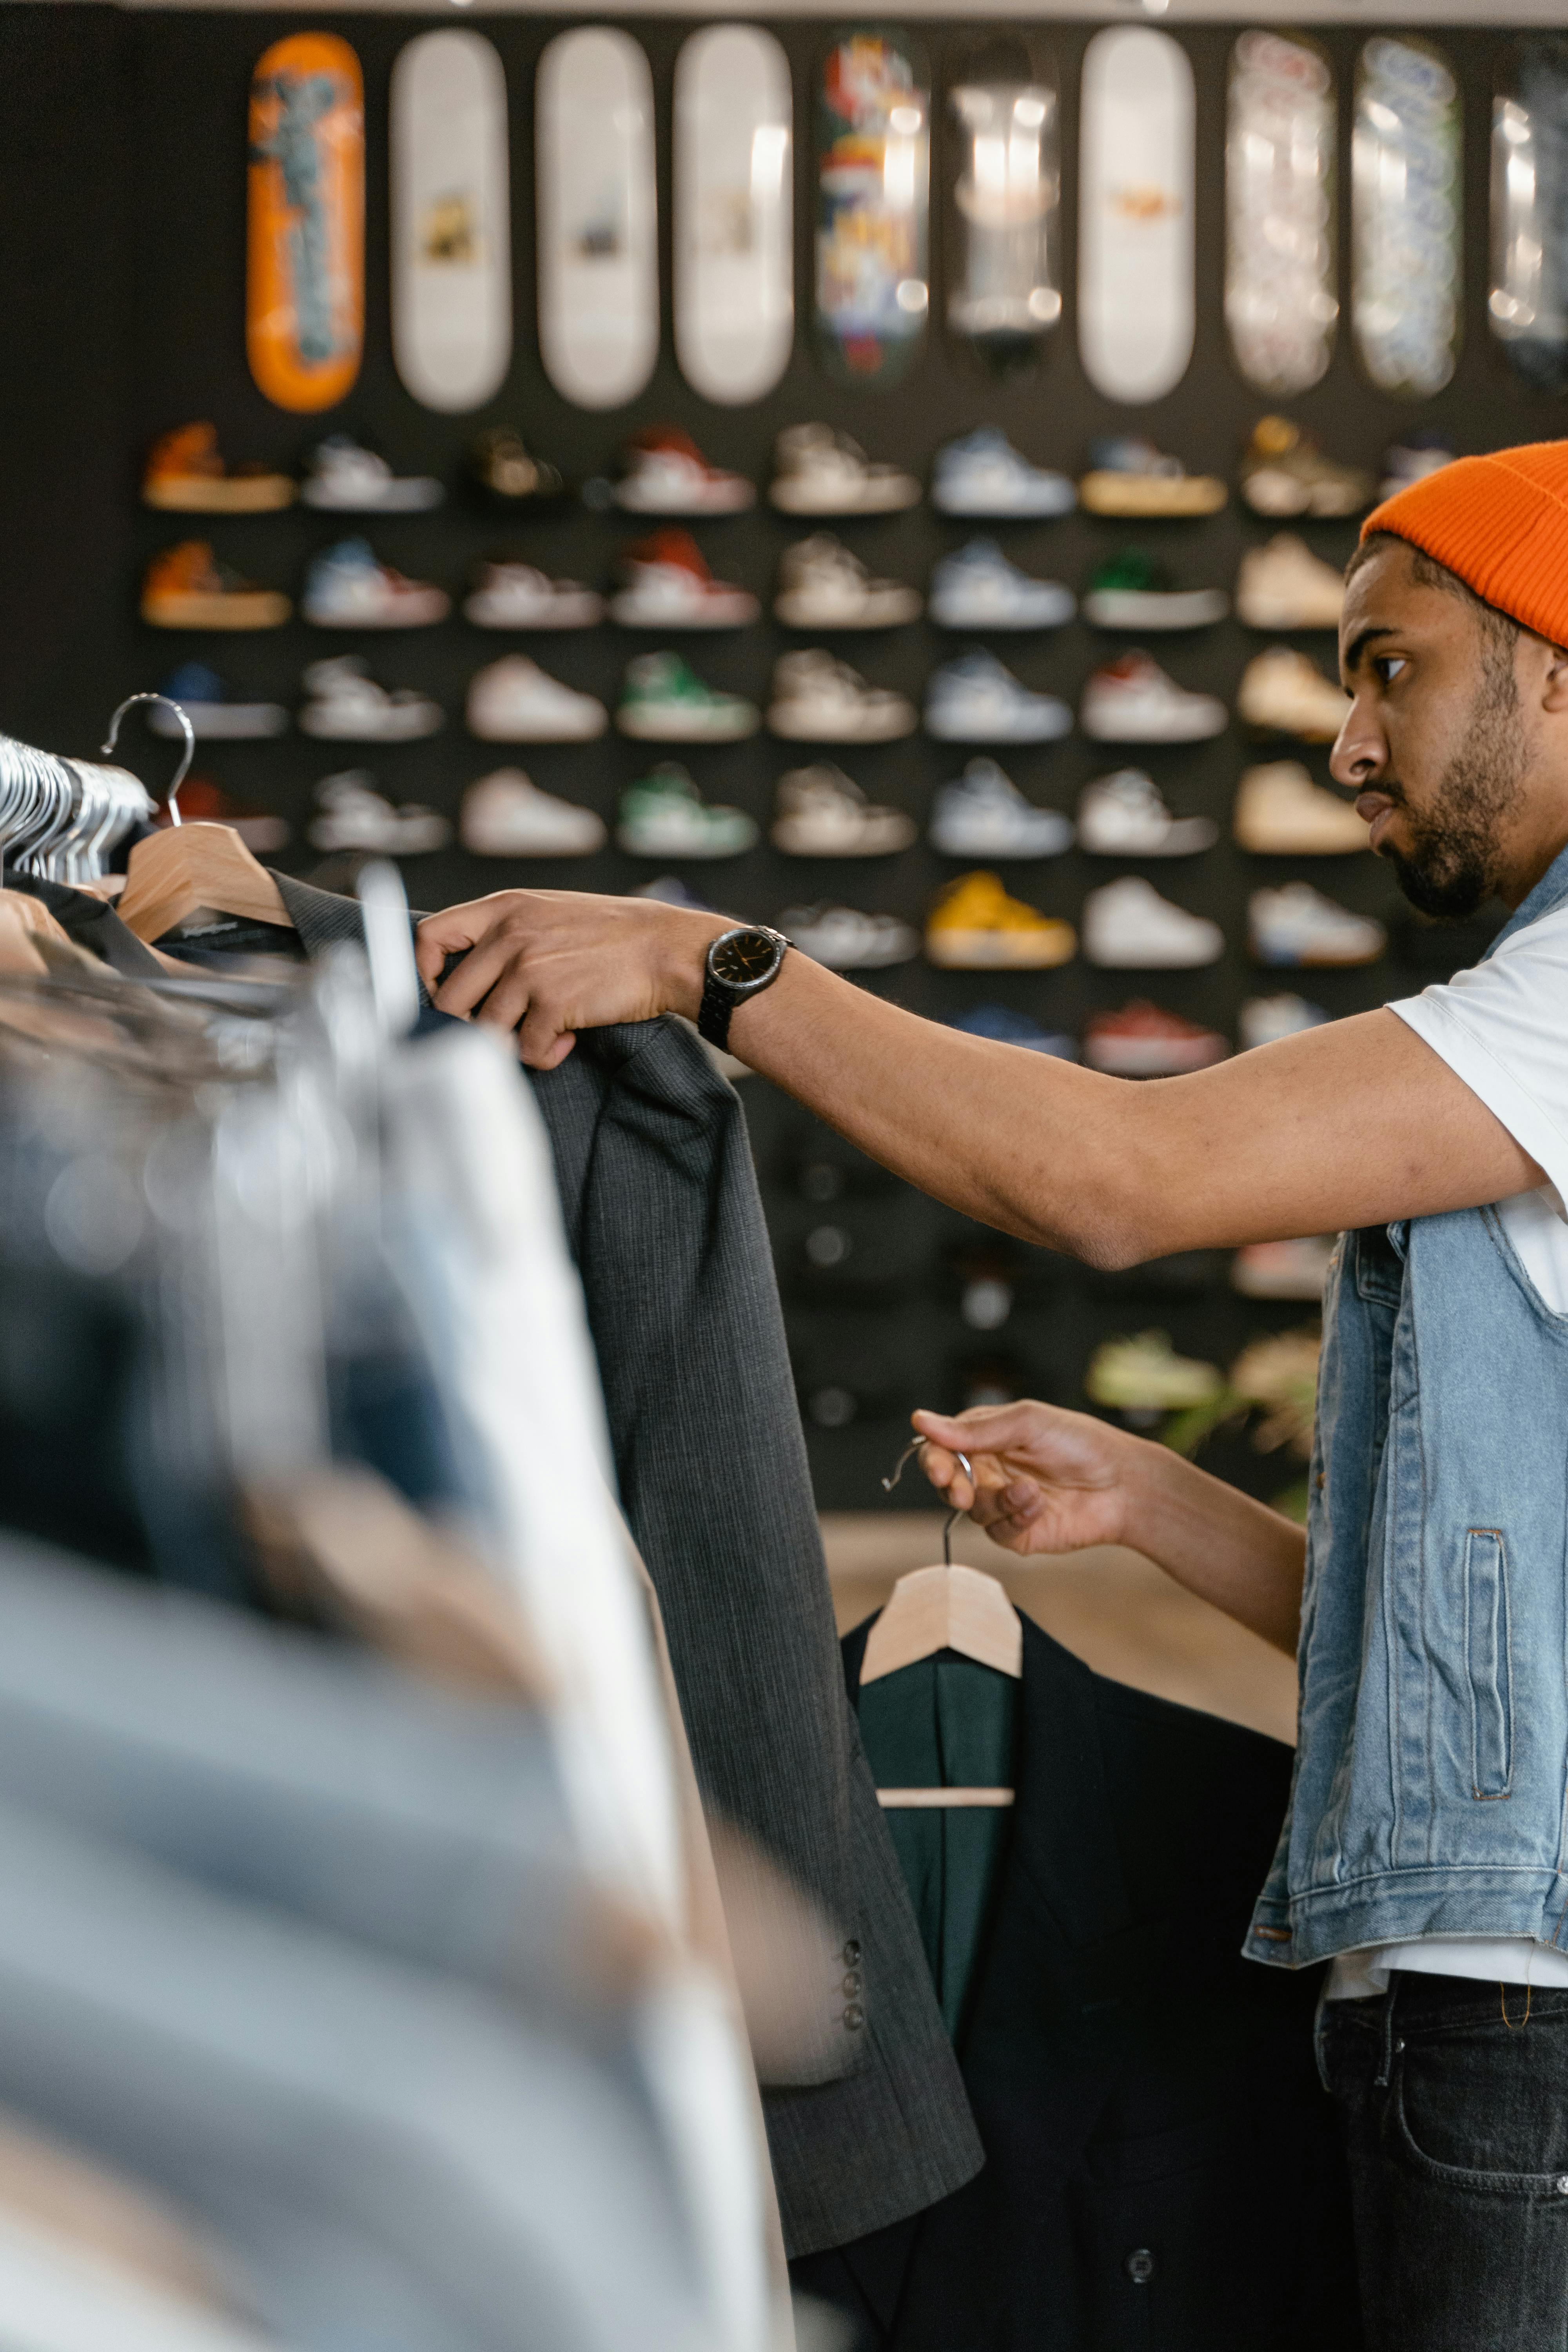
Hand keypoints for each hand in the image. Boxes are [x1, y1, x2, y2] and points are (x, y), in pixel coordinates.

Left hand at [413, 889, 727, 1068]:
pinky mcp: (553, 1004)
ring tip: (544, 1034)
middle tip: (499, 1030)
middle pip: (449, 998)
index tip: (445, 994)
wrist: (667, 948)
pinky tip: (567, 1041)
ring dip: (511, 1043)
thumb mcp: (549, 912)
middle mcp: (509, 936)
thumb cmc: (613, 934)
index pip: (430, 937)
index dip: (425, 974)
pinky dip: (545, 1055)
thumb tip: (469, 973)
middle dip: (467, 1026)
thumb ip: (506, 932)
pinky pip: (527, 1049)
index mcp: (503, 908)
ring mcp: (529, 971)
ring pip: (485, 1030)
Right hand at [910, 1401, 1141, 1557]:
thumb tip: (920, 1421)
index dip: (933, 1459)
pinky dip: (1016, 1518)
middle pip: (947, 1483)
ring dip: (998, 1501)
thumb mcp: (1027, 1423)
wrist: (1124, 1484)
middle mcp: (989, 1470)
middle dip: (951, 1487)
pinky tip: (1040, 1504)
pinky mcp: (1018, 1532)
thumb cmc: (1080, 1442)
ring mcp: (1003, 1503)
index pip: (941, 1448)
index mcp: (986, 1438)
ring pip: (972, 1511)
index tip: (939, 1469)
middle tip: (961, 1491)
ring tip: (1031, 1491)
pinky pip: (997, 1532)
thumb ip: (974, 1429)